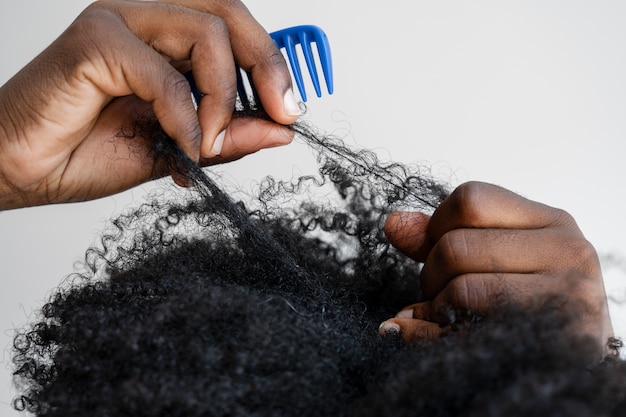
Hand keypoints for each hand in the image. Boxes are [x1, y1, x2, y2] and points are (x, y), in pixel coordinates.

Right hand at [0, 0, 299, 209]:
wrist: (26, 170)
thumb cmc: (88, 152)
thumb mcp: (180, 147)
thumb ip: (229, 134)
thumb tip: (282, 130)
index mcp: (166, 38)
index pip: (235, 29)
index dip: (272, 64)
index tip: (291, 112)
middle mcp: (146, 18)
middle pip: (229, 13)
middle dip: (267, 65)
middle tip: (283, 113)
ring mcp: (119, 20)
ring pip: (207, 32)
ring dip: (223, 96)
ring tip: (210, 144)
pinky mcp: (95, 39)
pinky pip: (164, 73)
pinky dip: (183, 115)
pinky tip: (182, 144)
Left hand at [380, 181, 612, 351]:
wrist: (575, 360)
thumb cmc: (532, 302)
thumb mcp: (498, 256)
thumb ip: (444, 235)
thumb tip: (393, 223)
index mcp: (553, 221)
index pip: (469, 200)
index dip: (437, 226)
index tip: (439, 251)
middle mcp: (569, 251)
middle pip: (454, 247)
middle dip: (431, 275)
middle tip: (441, 294)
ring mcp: (570, 297)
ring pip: (460, 291)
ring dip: (436, 308)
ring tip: (449, 316)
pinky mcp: (562, 342)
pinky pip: (465, 333)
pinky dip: (427, 337)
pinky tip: (419, 334)